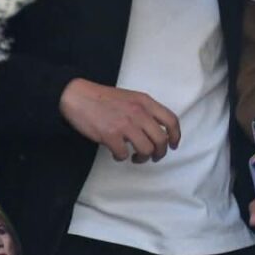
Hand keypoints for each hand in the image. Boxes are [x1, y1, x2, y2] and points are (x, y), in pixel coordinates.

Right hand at [59, 78, 180, 162]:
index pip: (171, 120)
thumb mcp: (132, 97)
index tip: (173, 145)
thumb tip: (157, 129)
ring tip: (136, 156)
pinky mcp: (110, 135)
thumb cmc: (104, 98)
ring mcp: (125, 124)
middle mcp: (139, 113)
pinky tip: (117, 153)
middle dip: (160, 153)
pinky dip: (121, 157)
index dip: (176, 136)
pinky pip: (123, 154)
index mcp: (146, 102)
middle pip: (161, 140)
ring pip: (146, 149)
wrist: (79, 96)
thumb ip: (146, 110)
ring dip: (143, 158)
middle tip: (154, 157)